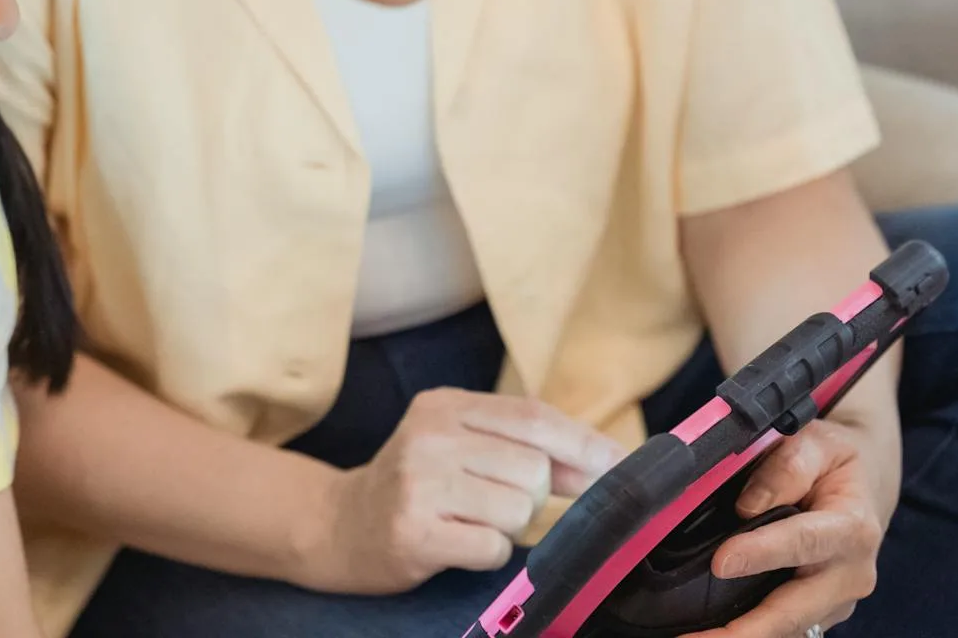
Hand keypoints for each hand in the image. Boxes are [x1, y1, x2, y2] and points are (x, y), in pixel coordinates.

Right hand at [297, 388, 628, 593]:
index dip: (582, 443)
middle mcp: (429, 435)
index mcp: (444, 405)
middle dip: (532, 496)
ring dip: (509, 526)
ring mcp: (418, 482)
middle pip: (532, 467)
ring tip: (469, 521)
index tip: (620, 465)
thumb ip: (522, 445)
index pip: (532, 417)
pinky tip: (457, 542)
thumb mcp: (457, 445)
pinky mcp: (414, 530)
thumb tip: (604, 461)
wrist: (337, 525)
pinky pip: (493, 547)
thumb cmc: (416, 486)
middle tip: (496, 503)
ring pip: (518, 509)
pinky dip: (488, 553)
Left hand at [688, 418, 896, 636]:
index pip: (803, 542)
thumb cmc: (835, 461)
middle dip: (744, 632)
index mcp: (852, 527)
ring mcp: (838, 601)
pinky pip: (786, 629)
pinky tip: (712, 636)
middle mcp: (851, 574)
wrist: (867, 484)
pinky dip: (749, 634)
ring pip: (788, 629)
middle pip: (794, 612)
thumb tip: (747, 506)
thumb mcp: (817, 443)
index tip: (721, 563)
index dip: (762, 554)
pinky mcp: (822, 612)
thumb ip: (785, 468)